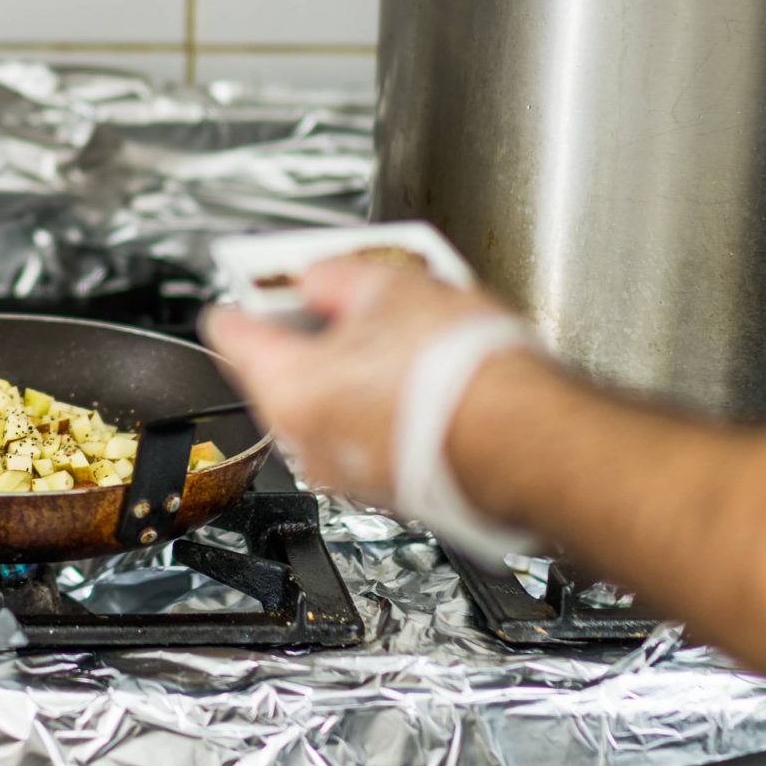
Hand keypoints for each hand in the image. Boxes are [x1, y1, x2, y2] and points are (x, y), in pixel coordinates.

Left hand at [200, 257, 516, 504]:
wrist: (533, 445)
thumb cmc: (463, 378)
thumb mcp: (391, 287)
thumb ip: (335, 276)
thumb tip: (319, 277)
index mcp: (288, 390)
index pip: (232, 334)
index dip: (246, 296)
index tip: (254, 282)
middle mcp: (308, 444)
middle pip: (287, 373)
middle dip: (316, 335)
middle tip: (350, 300)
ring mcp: (350, 474)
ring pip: (333, 407)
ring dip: (358, 372)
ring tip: (407, 335)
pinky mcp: (394, 489)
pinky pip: (372, 436)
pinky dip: (389, 408)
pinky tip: (430, 379)